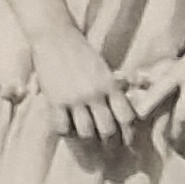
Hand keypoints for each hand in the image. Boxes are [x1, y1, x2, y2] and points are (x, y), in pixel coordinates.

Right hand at [30, 25, 137, 147]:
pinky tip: (67, 129)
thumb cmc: (81, 51)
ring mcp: (74, 98)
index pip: (126, 117)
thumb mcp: (103, 68)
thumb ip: (111, 89)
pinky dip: (66, 133)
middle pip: (108, 130)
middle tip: (109, 148)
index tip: (126, 141)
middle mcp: (94, 94)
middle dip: (110, 143)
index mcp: (109, 85)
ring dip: (88, 140)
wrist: (56, 36)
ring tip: (88, 140)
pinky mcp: (56, 100)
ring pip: (86, 133)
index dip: (128, 133)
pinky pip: (62, 128)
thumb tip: (121, 111)